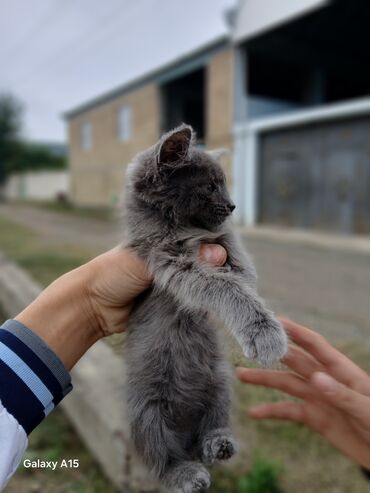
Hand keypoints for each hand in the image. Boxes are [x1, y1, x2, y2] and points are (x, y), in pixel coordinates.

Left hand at [17, 244, 226, 368]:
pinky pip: (196, 298)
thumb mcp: (146, 262)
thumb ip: (180, 258)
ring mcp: (177, 277)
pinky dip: (206, 300)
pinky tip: (223, 301)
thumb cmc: (113, 273)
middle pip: (206, 258)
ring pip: (204, 279)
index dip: (217, 241)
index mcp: (167, 237)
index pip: (199, 234)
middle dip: (220, 265)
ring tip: (237, 287)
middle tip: (240, 273)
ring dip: (215, 284)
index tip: (234, 250)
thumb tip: (218, 254)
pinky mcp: (176, 299)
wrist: (93, 307)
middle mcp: (175, 255)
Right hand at [237, 318, 369, 468]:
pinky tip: (254, 412)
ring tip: (241, 375)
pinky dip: (271, 411)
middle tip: (251, 344)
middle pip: (295, 361)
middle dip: (273, 352)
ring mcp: (319, 398)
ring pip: (286, 384)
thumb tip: (315, 378)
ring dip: (264, 379)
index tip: (276, 320)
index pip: (315, 345)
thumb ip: (341, 394)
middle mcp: (326, 380)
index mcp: (342, 371)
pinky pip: (289, 411)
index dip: (296, 331)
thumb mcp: (366, 409)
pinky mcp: (315, 418)